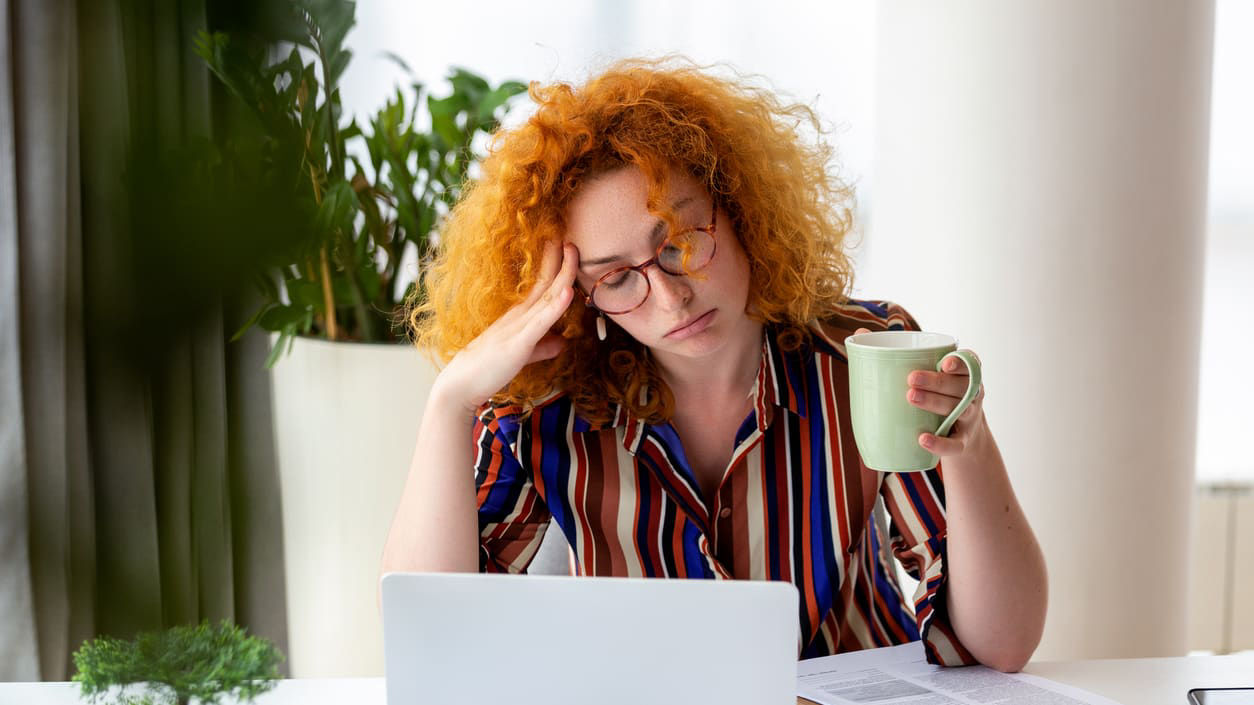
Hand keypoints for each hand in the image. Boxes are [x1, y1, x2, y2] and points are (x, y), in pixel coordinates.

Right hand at [436, 241, 578, 413]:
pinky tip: (568, 291)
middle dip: (561, 258)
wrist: (459, 386)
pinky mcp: (518, 344)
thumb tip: (563, 343)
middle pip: (546, 282)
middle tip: (571, 234)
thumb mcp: (522, 354)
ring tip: (572, 249)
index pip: (542, 285)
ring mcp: (519, 328)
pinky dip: (556, 306)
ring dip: (563, 273)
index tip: (566, 244)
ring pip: (547, 297)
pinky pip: (541, 322)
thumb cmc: (487, 369)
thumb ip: (542, 347)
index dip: (556, 264)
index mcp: (520, 316)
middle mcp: (520, 316)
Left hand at [852, 327, 988, 458]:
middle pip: (959, 385)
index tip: (944, 363)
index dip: (960, 361)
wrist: (961, 435)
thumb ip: (897, 353)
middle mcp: (971, 393)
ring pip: (957, 409)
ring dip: (934, 403)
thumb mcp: (926, 373)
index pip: (969, 362)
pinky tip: (922, 439)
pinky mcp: (963, 441)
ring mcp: (969, 418)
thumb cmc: (935, 393)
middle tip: (911, 379)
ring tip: (910, 398)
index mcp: (963, 373)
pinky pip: (955, 444)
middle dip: (936, 381)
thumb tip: (861, 332)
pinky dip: (940, 443)